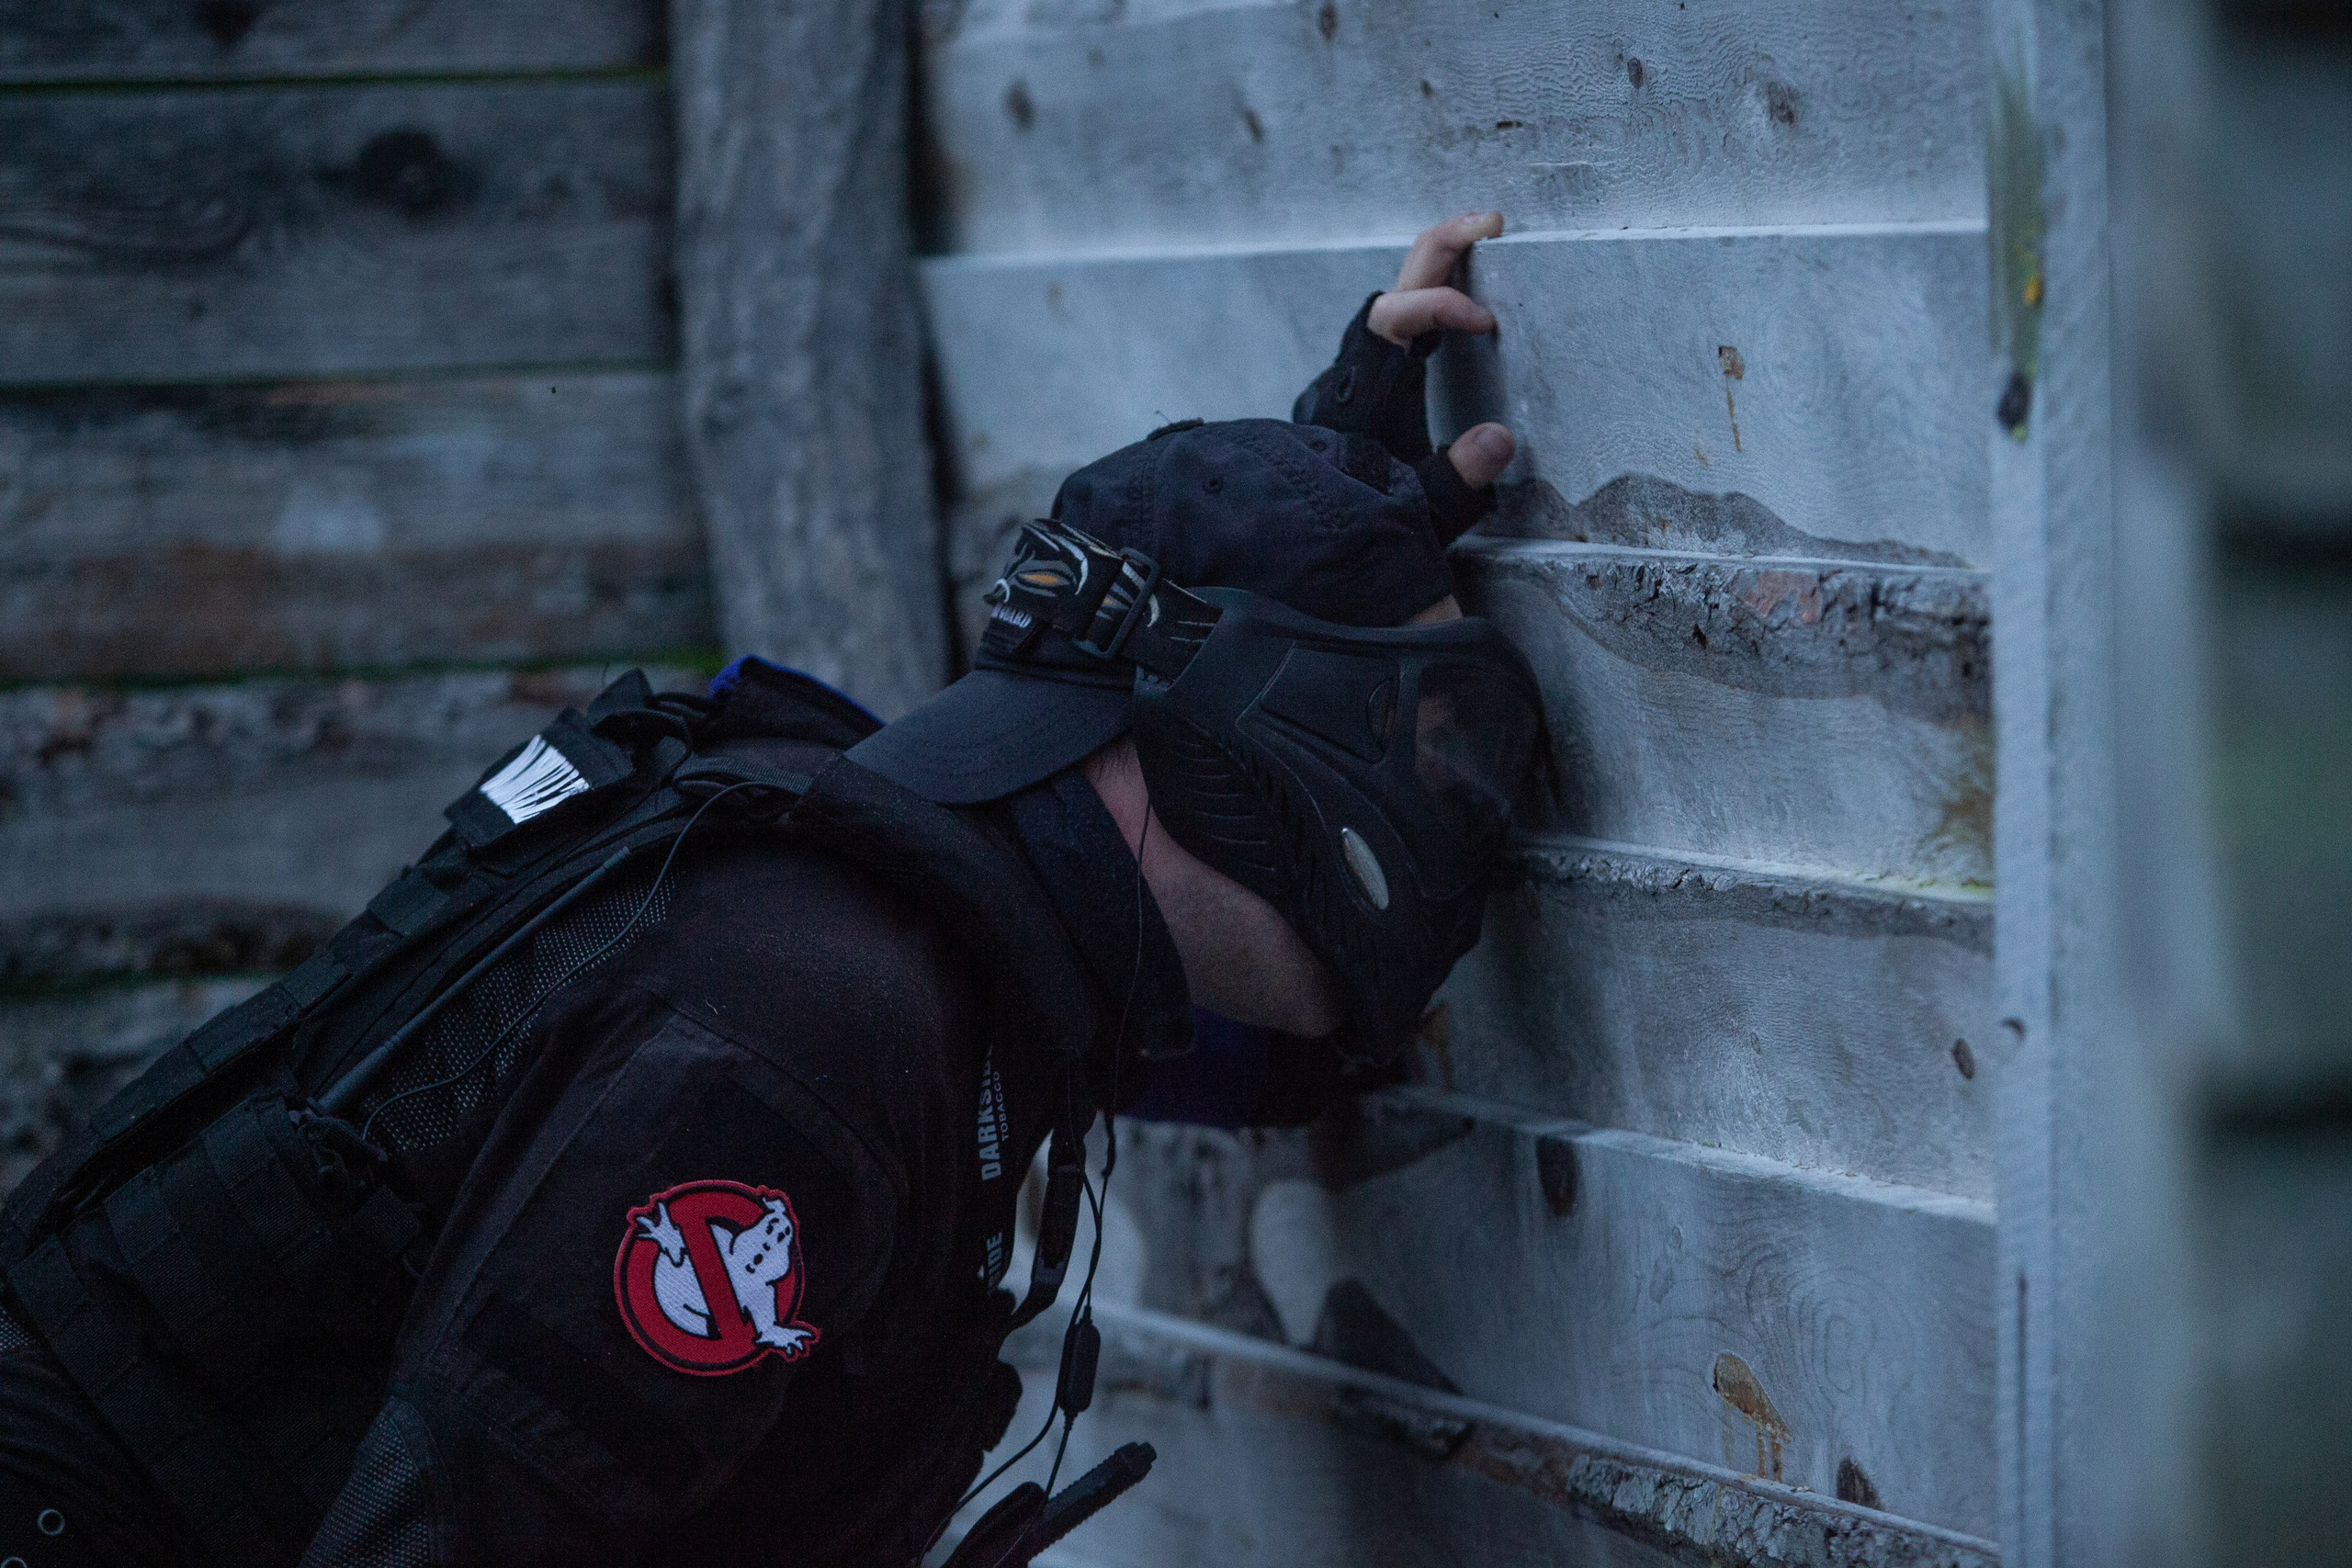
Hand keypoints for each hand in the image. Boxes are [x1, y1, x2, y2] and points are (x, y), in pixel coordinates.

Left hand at [1289, 210, 1516, 508]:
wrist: (1308, 518)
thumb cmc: (1354, 507)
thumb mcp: (1410, 502)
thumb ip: (1455, 477)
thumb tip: (1500, 440)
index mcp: (1368, 379)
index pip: (1400, 313)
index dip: (1443, 306)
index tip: (1486, 323)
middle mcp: (1369, 356)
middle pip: (1404, 277)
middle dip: (1447, 243)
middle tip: (1492, 223)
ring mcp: (1379, 355)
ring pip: (1409, 286)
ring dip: (1448, 260)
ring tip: (1491, 239)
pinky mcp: (1391, 365)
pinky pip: (1416, 308)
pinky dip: (1445, 286)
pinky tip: (1478, 290)